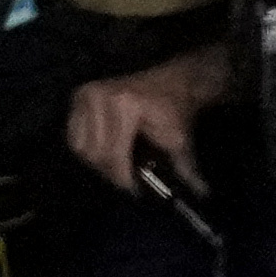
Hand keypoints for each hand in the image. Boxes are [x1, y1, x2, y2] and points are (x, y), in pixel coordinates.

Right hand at [66, 47, 221, 197]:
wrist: (173, 81)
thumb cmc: (176, 110)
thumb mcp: (181, 140)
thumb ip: (186, 169)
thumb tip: (201, 195)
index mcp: (123, 105)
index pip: (113, 155)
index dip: (124, 179)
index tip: (137, 192)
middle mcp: (98, 97)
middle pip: (94, 154)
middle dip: (112, 173)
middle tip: (129, 181)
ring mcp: (85, 95)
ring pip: (80, 146)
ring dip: (98, 162)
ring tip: (118, 166)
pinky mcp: (79, 96)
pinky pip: (73, 134)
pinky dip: (87, 148)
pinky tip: (105, 152)